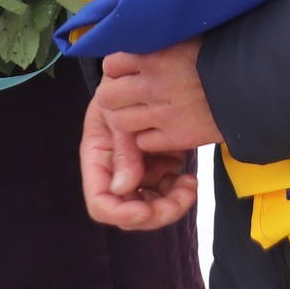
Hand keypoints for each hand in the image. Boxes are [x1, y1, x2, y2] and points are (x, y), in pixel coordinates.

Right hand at [81, 93, 196, 229]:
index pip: (101, 203)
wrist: (143, 74)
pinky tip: (190, 178)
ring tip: (190, 184)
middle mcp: (117, 174)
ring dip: (173, 204)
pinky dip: (180, 191)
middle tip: (180, 198)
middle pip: (131, 213)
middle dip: (156, 213)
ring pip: (153, 207)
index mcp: (99, 163)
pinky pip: (169, 192)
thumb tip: (123, 188)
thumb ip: (123, 149)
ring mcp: (140, 173)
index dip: (120, 213)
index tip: (144, 211)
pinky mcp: (160, 167)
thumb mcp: (116, 113)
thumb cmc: (120, 89)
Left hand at [93, 38, 222, 154]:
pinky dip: (147, 138)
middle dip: (114, 97)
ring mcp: (164, 114)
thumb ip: (162, 37)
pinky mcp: (176, 137)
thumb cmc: (223, 56)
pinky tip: (159, 128)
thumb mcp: (190, 36)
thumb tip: (142, 30)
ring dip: (127, 119)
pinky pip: (142, 142)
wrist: (255, 86)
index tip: (126, 72)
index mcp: (156, 54)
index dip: (116, 70)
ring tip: (141, 114)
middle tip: (126, 96)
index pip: (111, 64)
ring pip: (120, 123)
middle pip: (107, 96)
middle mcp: (154, 84)